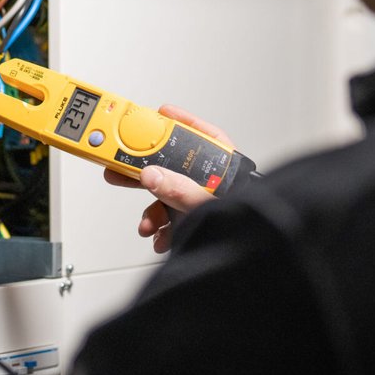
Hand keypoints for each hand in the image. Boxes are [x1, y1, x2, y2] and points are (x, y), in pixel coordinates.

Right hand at [102, 105, 230, 253]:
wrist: (251, 260)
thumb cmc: (243, 225)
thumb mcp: (209, 205)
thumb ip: (182, 191)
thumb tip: (153, 175)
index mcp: (225, 168)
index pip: (203, 136)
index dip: (180, 122)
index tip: (158, 113)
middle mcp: (212, 183)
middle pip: (174, 164)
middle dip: (147, 169)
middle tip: (123, 165)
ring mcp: (201, 203)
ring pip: (168, 196)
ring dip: (152, 210)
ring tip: (147, 224)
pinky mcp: (194, 222)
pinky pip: (171, 220)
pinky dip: (161, 230)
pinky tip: (159, 237)